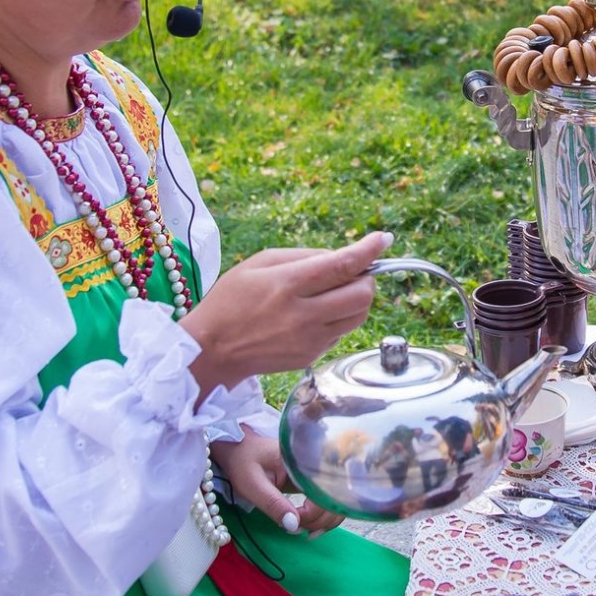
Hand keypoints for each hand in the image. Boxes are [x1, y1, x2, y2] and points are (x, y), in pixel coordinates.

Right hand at [181, 231, 392, 391]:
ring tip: (333, 292)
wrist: (212, 350)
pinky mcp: (311, 356)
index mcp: (289, 284)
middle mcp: (304, 314)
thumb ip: (303, 256)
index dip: (369, 250)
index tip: (383, 239)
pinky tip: (315, 315)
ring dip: (356, 299)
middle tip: (351, 271)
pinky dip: (339, 319)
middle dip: (365, 277)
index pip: (343, 265)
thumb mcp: (259, 263)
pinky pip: (342, 332)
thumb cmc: (231, 300)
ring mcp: (310, 339)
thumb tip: (340, 257)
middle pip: (362, 294)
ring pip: (359, 316)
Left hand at [211, 433, 345, 536]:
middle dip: (320, 521)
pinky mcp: (312, 482)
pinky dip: (322, 517)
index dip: (312, 514)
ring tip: (304, 532)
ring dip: (324, 521)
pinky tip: (308, 526)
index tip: (292, 522)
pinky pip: (326, 501)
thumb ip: (273, 504)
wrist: (239, 449)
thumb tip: (294, 526)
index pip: (323, 492)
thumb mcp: (252, 484)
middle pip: (335, 499)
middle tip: (298, 531)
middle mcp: (316, 466)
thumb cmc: (243, 462)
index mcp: (304, 461)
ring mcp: (316, 474)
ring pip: (334, 502)